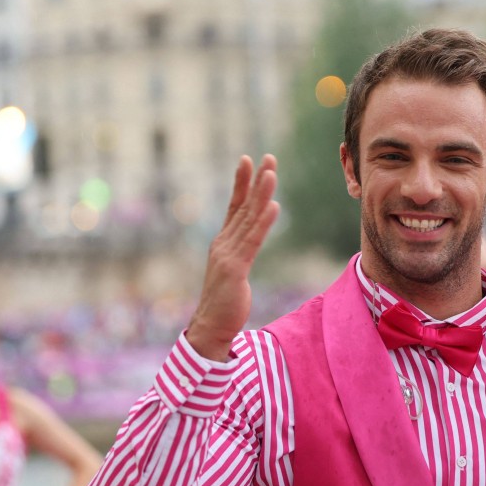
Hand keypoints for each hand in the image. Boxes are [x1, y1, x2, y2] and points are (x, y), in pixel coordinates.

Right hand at [186, 155, 279, 360]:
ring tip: (271, 174)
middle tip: (267, 157)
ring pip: (248, 219)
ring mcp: (227, 254)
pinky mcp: (235, 269)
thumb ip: (240, 254)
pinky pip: (252, 241)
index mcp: (224, 243)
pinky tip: (273, 207)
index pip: (235, 207)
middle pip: (243, 206)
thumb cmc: (225, 302)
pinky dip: (263, 223)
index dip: (241, 183)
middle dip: (255, 180)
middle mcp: (224, 243)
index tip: (249, 160)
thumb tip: (248, 242)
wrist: (211, 327)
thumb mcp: (233, 273)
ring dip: (261, 195)